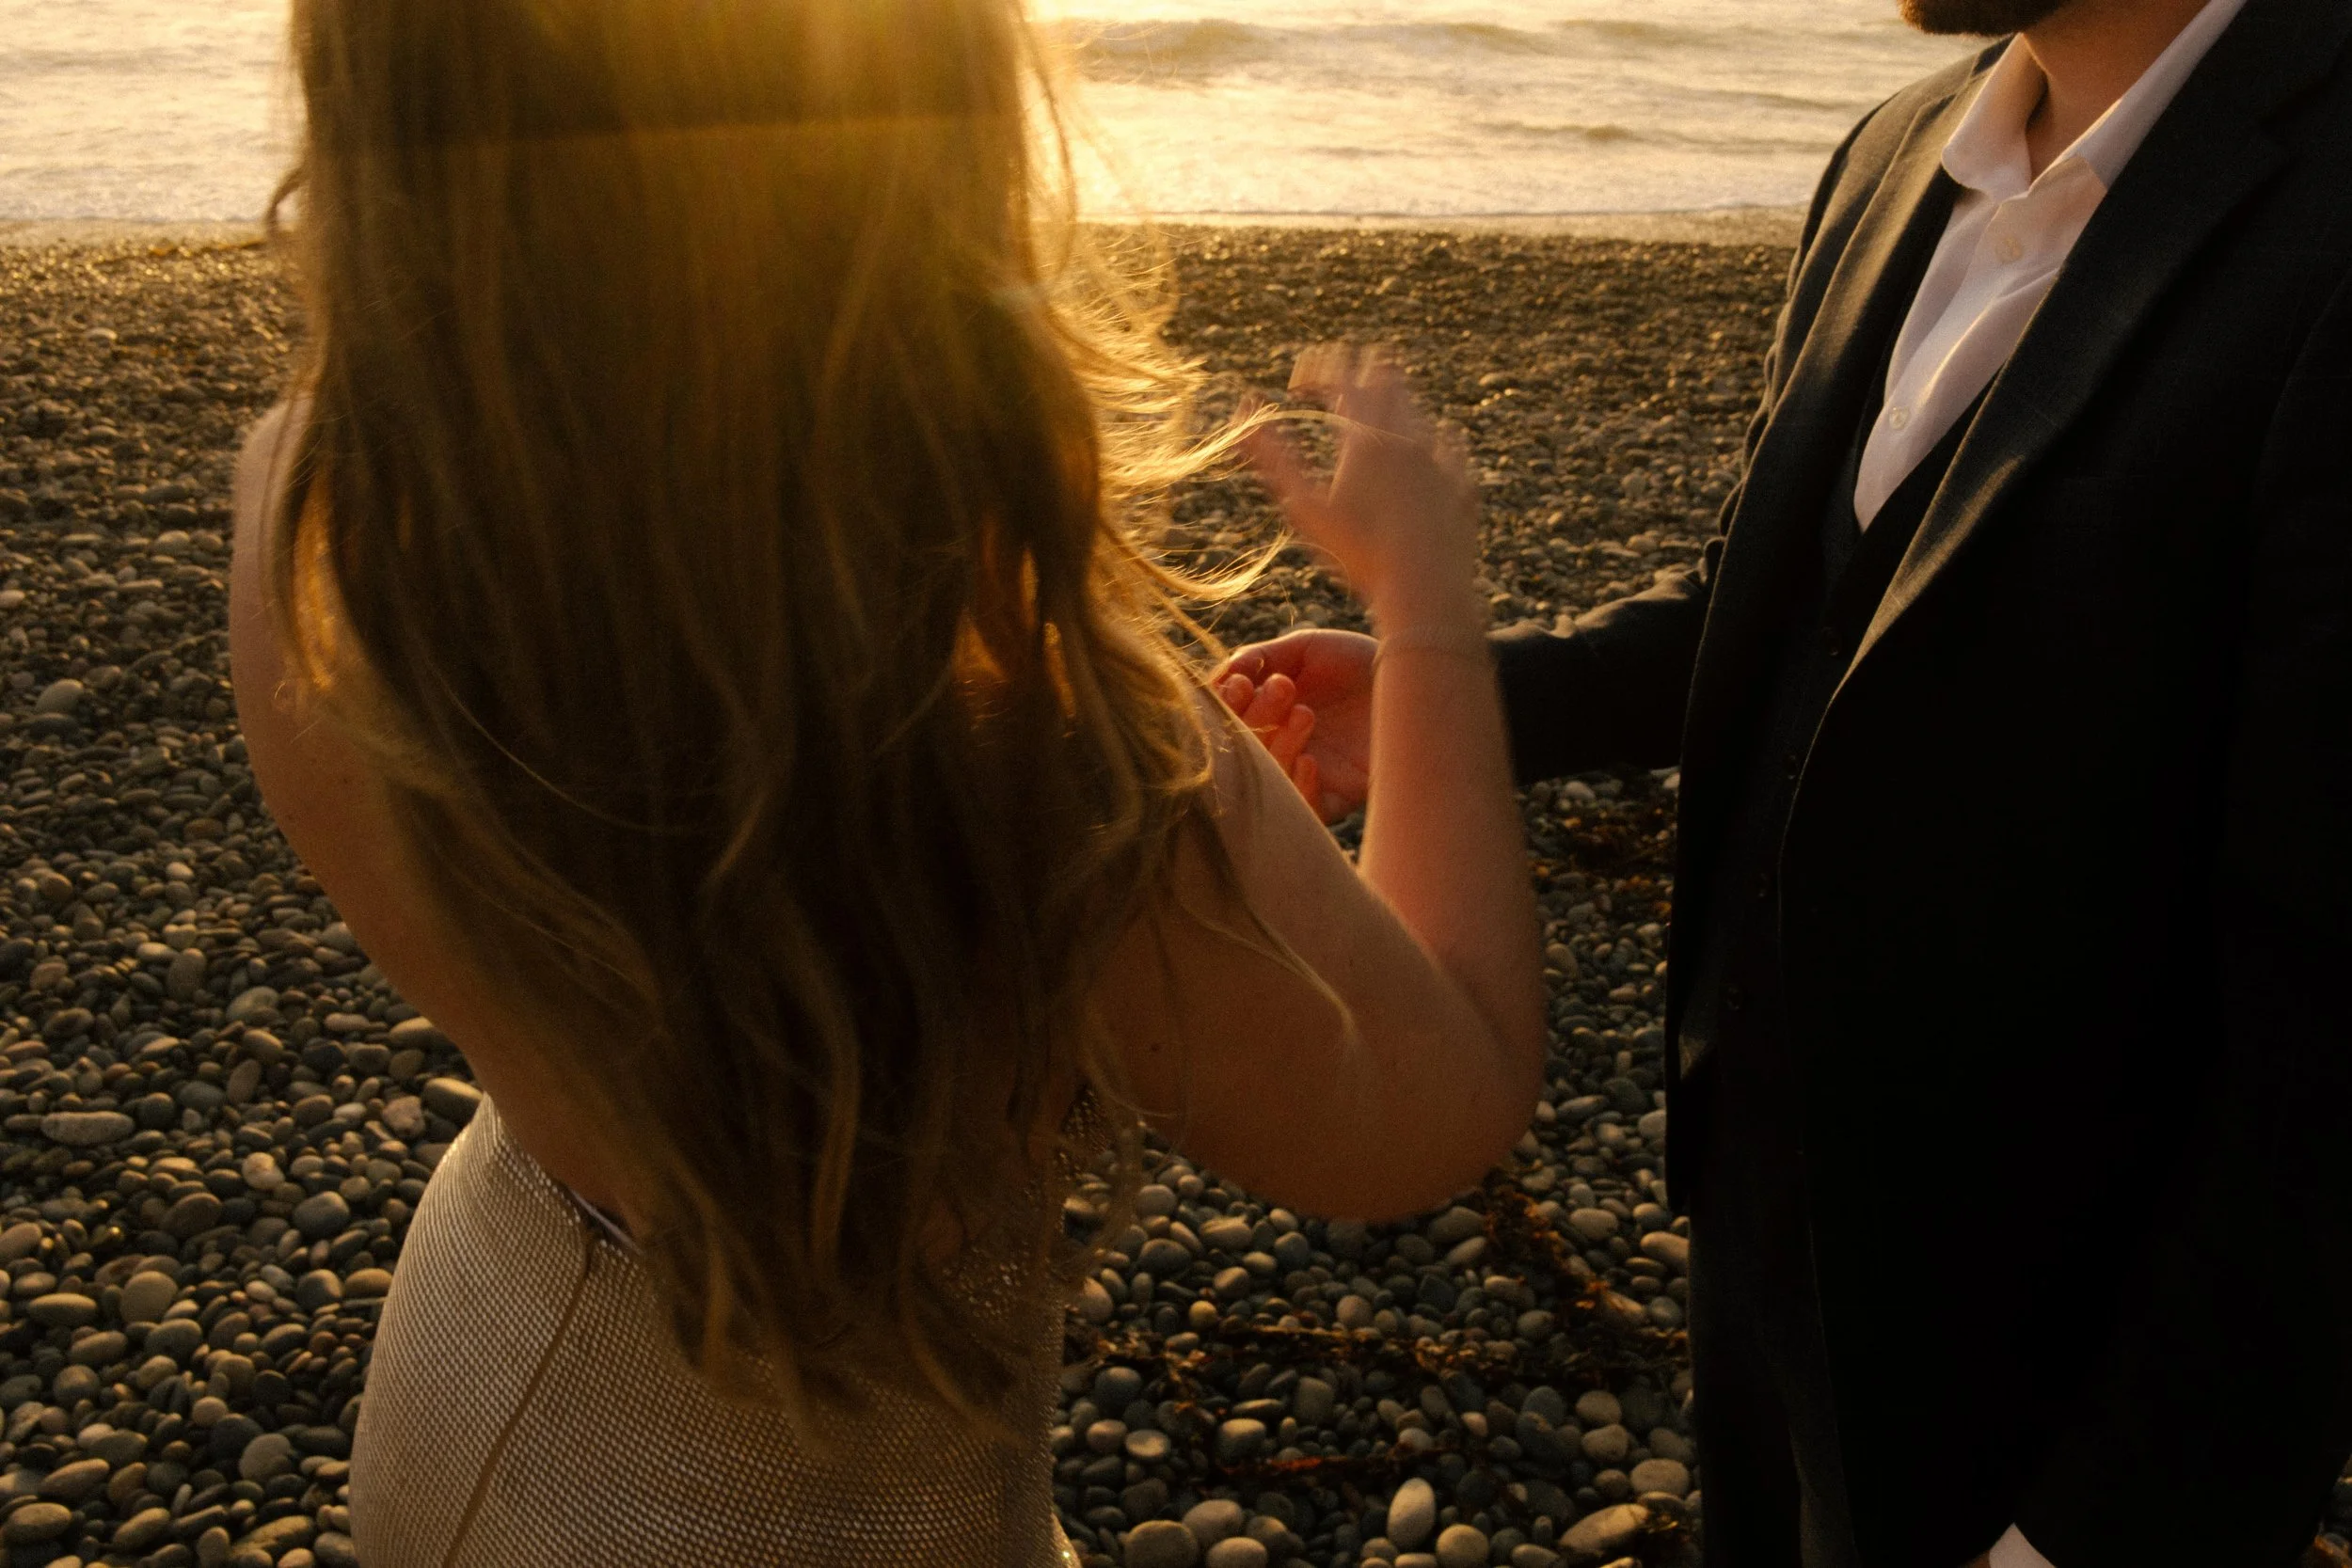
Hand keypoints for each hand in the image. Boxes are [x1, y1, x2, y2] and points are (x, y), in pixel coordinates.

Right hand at [1214, 629, 1375, 820]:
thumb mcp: (1308, 649)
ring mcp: (1306, 773)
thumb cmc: (1362, 662)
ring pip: (1270, 778)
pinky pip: (1304, 810)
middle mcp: (1281, 744)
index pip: (1229, 718)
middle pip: (1244, 748)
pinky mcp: (1335, 798)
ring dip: (1278, 746)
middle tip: (1278, 690)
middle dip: (1252, 719)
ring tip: (1305, 712)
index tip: (1240, 683)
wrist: (1420, 679)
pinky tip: (1312, 760)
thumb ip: (1261, 658)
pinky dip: (1299, 788)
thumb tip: (1221, 678)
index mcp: (1267, 712)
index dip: (1226, 705)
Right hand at [1245, 344, 1481, 635]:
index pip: (1340, 376)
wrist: (1426, 589)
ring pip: (1416, 410)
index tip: (1297, 386)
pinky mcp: (1462, 482)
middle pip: (1386, 376)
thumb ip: (1272, 457)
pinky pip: (1448, 446)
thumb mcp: (1304, 507)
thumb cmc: (1357, 552)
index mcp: (1366, 435)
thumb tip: (1242, 417)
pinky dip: (1425, 444)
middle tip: (1336, 390)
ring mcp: (1441, 456)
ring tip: (1369, 427)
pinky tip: (1417, 458)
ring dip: (1389, 409)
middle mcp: (1408, 436)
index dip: (1315, 371)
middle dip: (1357, 374)